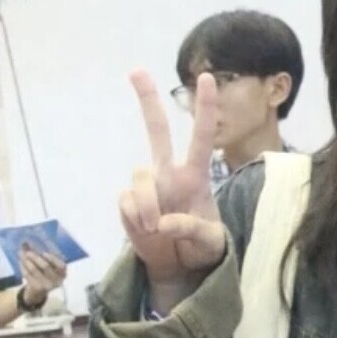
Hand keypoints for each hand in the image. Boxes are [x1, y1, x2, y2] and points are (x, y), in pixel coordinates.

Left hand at [18, 246, 66, 307]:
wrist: (38, 292)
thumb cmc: (45, 275)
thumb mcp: (49, 267)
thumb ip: (42, 255)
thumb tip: (26, 242)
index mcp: (63, 273)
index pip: (61, 265)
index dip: (52, 259)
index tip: (43, 253)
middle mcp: (57, 280)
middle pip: (45, 266)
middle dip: (35, 257)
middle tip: (27, 251)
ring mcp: (47, 286)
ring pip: (34, 270)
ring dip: (26, 261)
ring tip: (21, 254)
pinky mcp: (36, 288)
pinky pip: (27, 275)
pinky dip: (23, 267)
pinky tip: (21, 262)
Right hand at [119, 70, 225, 298]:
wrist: (179, 267)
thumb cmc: (202, 248)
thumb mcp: (210, 243)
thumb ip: (192, 230)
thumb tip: (164, 222)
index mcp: (196, 176)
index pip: (202, 137)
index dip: (204, 108)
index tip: (207, 78)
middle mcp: (170, 173)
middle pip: (156, 131)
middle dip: (146, 100)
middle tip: (136, 70)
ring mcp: (147, 186)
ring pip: (139, 177)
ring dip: (147, 205)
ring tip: (157, 228)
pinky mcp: (128, 203)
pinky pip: (127, 204)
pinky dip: (136, 221)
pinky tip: (147, 232)